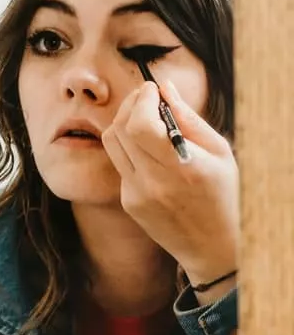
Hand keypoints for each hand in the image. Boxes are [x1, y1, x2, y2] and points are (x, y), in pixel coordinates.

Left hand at [101, 80, 238, 291]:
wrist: (212, 245)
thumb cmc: (223, 194)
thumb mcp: (219, 152)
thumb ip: (189, 118)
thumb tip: (164, 88)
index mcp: (182, 167)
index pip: (141, 125)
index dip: (141, 100)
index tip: (151, 88)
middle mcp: (153, 182)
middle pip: (119, 130)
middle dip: (130, 105)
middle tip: (145, 96)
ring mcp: (136, 194)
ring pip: (111, 144)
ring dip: (123, 122)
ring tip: (143, 116)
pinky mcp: (128, 202)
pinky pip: (119, 164)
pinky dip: (130, 148)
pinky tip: (148, 149)